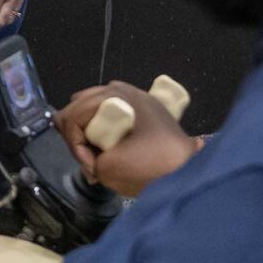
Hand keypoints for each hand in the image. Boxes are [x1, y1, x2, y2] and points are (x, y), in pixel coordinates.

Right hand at [56, 81, 199, 197]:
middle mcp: (123, 89)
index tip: (93, 166)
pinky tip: (114, 145)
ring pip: (92, 106)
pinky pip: (110, 109)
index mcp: (114, 96)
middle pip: (78, 105)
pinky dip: (104, 126)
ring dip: (91, 130)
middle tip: (93, 160)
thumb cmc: (149, 169)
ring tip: (103, 154)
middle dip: (79, 134)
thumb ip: (82, 151)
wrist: (190, 173)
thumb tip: (80, 146)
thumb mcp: (106, 166)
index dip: (76, 145)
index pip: (72, 116)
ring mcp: (135, 95)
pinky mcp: (144, 106)